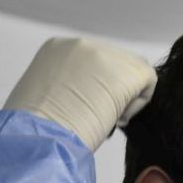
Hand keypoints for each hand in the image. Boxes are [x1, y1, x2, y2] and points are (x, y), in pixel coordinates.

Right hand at [4, 37, 155, 150]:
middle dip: (113, 89)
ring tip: (105, 118)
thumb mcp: (42, 93)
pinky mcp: (128, 71)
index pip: (94, 62)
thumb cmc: (35, 128)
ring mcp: (107, 55)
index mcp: (58, 49)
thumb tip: (82, 96)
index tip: (83, 108)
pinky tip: (117, 118)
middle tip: (97, 115)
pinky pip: (147, 82)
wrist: (42, 138)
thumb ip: (64, 84)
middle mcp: (82, 44)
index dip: (95, 87)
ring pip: (132, 72)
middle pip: (116, 63)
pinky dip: (137, 104)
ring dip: (125, 96)